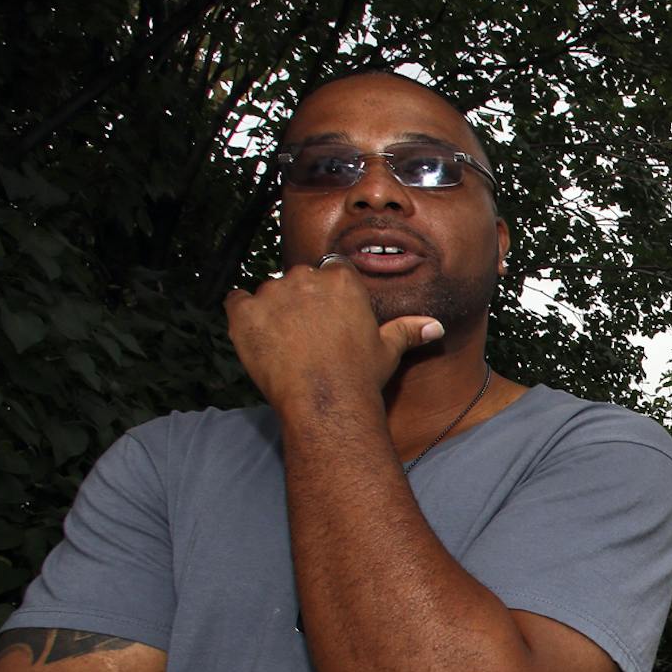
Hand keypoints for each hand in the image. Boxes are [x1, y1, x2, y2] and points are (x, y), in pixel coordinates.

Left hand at [224, 263, 444, 411]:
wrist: (325, 400)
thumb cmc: (359, 375)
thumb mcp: (387, 350)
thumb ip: (407, 330)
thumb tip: (435, 326)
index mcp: (341, 280)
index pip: (329, 271)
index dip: (326, 294)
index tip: (326, 317)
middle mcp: (306, 278)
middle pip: (297, 279)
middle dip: (299, 301)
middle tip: (305, 335)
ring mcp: (273, 293)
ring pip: (268, 291)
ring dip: (272, 309)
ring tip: (282, 342)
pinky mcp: (245, 312)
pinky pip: (236, 300)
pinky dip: (242, 314)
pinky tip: (255, 334)